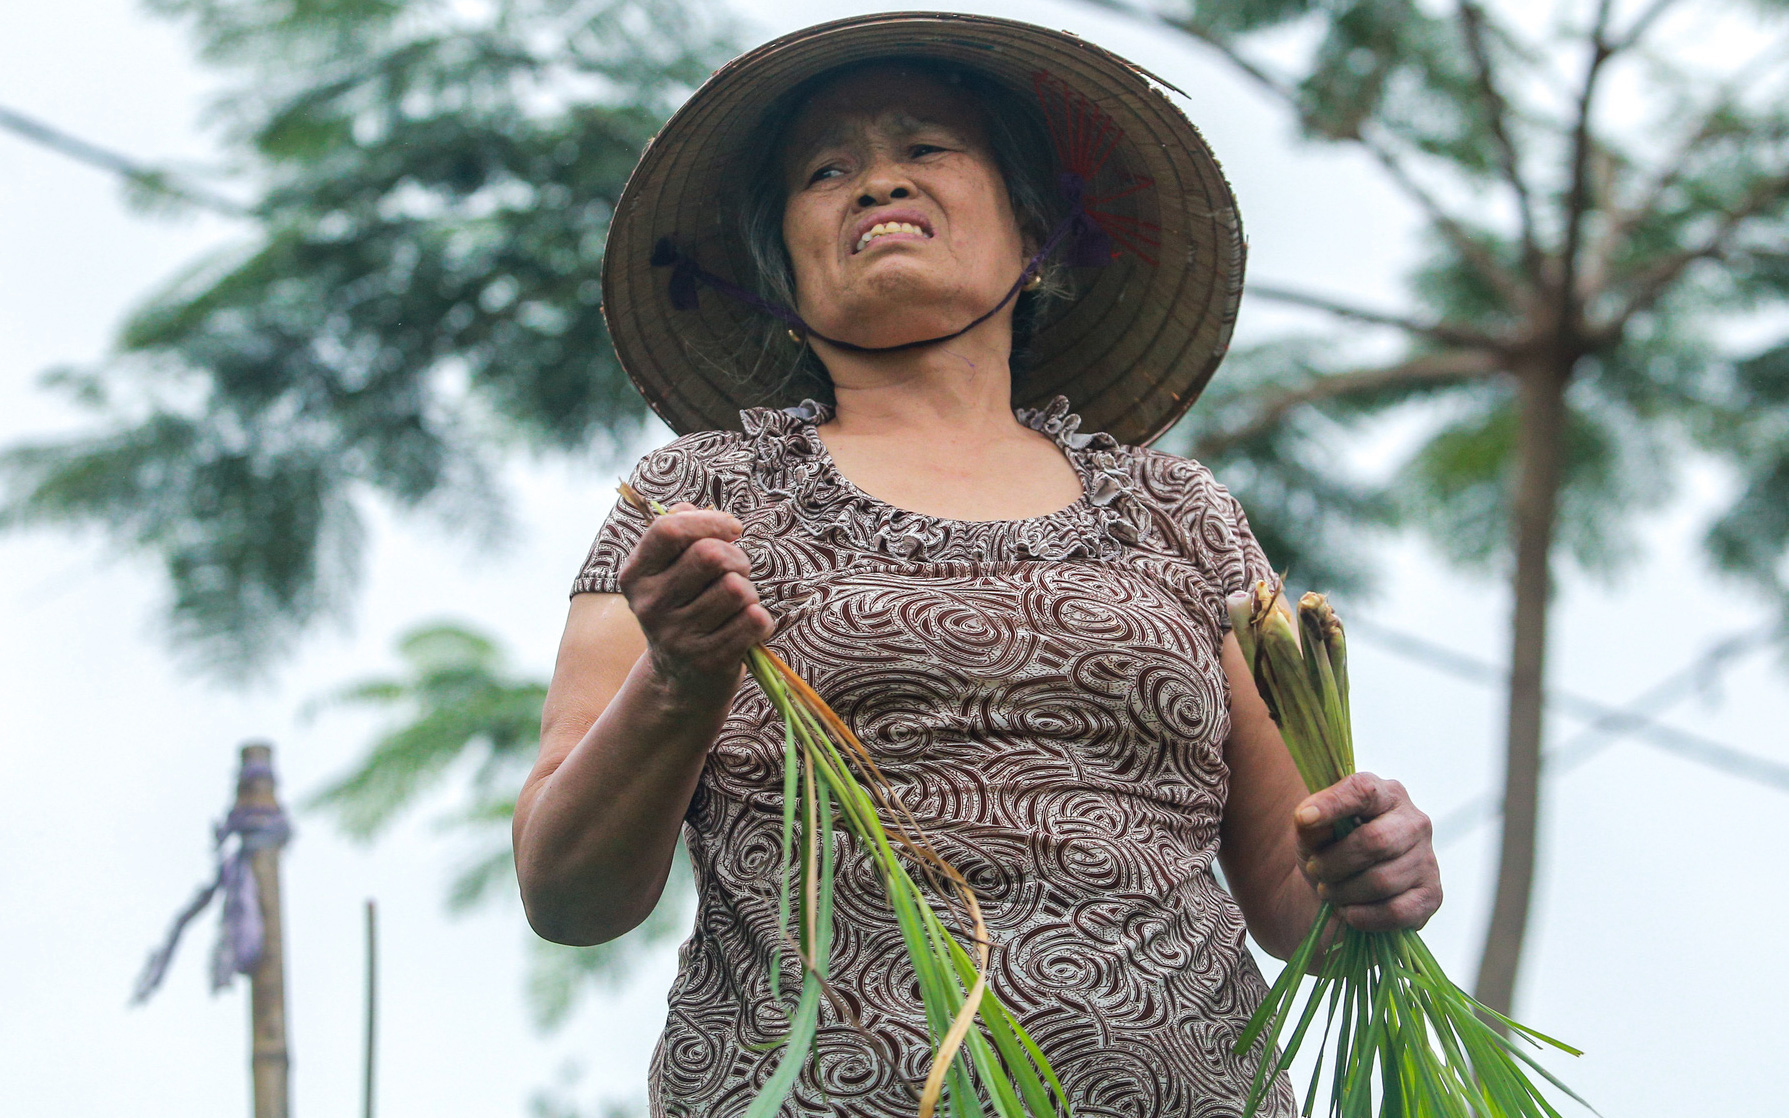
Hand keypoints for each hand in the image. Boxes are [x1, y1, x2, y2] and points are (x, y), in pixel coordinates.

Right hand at [616, 502, 775, 692]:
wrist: (681, 681)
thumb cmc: (685, 608)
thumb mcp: (668, 571)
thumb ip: (679, 531)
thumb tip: (692, 510)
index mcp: (636, 576)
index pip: (668, 530)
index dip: (708, 521)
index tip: (732, 528)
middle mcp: (650, 606)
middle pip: (711, 555)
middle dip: (737, 558)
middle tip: (737, 572)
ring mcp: (678, 637)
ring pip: (737, 589)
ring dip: (749, 591)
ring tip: (737, 605)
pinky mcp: (708, 661)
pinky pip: (754, 620)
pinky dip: (760, 620)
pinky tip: (746, 628)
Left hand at [1294, 772, 1441, 932]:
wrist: (1344, 889)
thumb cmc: (1330, 849)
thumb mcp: (1312, 832)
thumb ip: (1310, 823)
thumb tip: (1309, 820)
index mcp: (1386, 794)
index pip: (1364, 791)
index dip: (1333, 803)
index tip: (1303, 818)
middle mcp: (1415, 821)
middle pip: (1376, 841)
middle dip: (1335, 862)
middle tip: (1316, 870)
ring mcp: (1428, 859)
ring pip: (1383, 881)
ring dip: (1344, 892)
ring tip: (1328, 891)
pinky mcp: (1431, 896)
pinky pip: (1396, 912)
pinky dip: (1363, 916)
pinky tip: (1348, 911)